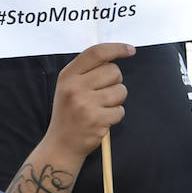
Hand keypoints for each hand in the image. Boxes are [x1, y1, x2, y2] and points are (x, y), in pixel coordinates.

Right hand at [46, 43, 133, 158]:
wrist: (61, 143)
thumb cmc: (69, 112)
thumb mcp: (68, 86)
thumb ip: (86, 70)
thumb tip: (114, 55)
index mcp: (68, 76)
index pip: (96, 53)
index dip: (116, 49)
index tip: (130, 50)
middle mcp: (75, 87)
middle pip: (113, 71)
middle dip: (115, 81)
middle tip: (102, 92)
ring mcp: (86, 104)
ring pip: (120, 91)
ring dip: (116, 99)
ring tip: (101, 107)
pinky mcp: (97, 120)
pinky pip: (120, 110)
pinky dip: (115, 115)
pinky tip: (102, 119)